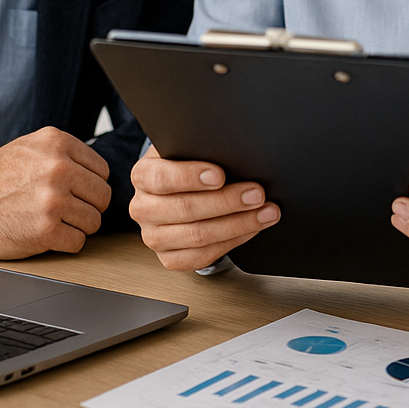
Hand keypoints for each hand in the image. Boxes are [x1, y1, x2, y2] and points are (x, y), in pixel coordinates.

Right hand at [0, 126, 110, 258]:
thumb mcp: (30, 147)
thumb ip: (65, 153)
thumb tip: (99, 173)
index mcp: (57, 143)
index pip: (102, 171)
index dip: (90, 186)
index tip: (74, 192)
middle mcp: (58, 168)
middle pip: (103, 197)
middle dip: (88, 207)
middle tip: (66, 211)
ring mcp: (52, 200)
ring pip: (94, 221)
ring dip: (77, 227)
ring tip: (54, 221)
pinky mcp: (45, 230)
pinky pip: (78, 242)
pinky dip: (65, 243)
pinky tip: (46, 235)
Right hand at [130, 146, 279, 270]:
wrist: (180, 190)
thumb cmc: (188, 165)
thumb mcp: (188, 149)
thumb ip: (201, 149)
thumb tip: (233, 150)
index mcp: (143, 176)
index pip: (162, 178)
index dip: (191, 177)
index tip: (220, 175)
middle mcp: (143, 208)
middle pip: (186, 209)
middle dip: (227, 201)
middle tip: (257, 193)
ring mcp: (154, 237)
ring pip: (197, 236)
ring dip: (238, 224)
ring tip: (266, 212)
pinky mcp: (169, 258)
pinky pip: (201, 257)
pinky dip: (232, 242)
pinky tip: (252, 229)